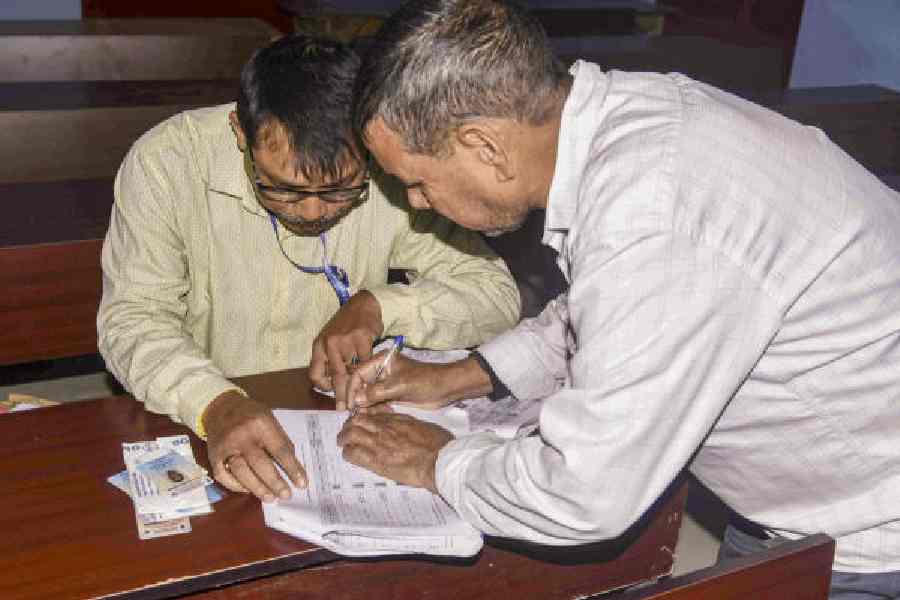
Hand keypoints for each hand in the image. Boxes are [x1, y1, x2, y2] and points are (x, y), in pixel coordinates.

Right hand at [203, 390, 306, 501]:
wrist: (220, 406)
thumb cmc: (251, 414)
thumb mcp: (270, 419)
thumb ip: (280, 440)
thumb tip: (292, 467)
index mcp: (261, 424)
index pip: (280, 450)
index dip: (292, 469)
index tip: (301, 484)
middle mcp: (242, 436)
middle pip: (260, 464)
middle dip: (275, 482)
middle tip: (286, 495)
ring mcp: (226, 447)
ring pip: (242, 472)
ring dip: (257, 488)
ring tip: (270, 498)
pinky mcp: (213, 456)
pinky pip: (224, 476)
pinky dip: (236, 486)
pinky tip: (249, 490)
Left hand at [308, 291, 383, 396]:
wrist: (364, 304)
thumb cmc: (347, 325)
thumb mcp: (331, 340)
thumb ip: (330, 359)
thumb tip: (332, 385)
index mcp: (319, 345)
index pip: (315, 374)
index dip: (324, 387)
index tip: (332, 392)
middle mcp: (329, 343)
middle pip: (335, 376)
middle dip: (341, 395)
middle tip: (345, 407)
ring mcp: (346, 340)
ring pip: (353, 370)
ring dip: (359, 381)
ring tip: (364, 388)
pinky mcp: (362, 338)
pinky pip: (366, 361)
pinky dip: (370, 367)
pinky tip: (373, 369)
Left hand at [336, 412, 453, 491]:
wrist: (439, 461)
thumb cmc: (438, 444)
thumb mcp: (425, 426)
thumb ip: (412, 424)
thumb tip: (410, 427)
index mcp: (397, 419)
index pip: (373, 412)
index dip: (364, 415)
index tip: (362, 419)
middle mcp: (384, 428)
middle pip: (358, 420)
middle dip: (350, 424)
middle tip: (348, 430)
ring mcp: (378, 443)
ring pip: (351, 434)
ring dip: (344, 437)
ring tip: (342, 441)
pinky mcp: (376, 460)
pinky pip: (353, 453)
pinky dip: (348, 452)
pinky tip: (347, 454)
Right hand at [338, 353, 455, 411]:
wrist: (446, 388)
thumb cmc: (425, 381)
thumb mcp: (400, 385)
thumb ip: (376, 392)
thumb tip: (355, 400)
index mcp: (381, 360)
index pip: (358, 373)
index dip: (351, 389)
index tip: (348, 405)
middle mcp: (380, 371)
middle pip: (361, 385)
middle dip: (356, 399)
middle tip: (352, 415)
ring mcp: (386, 383)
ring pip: (367, 395)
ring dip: (364, 406)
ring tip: (362, 418)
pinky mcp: (392, 394)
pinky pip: (377, 402)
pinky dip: (373, 410)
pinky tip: (372, 418)